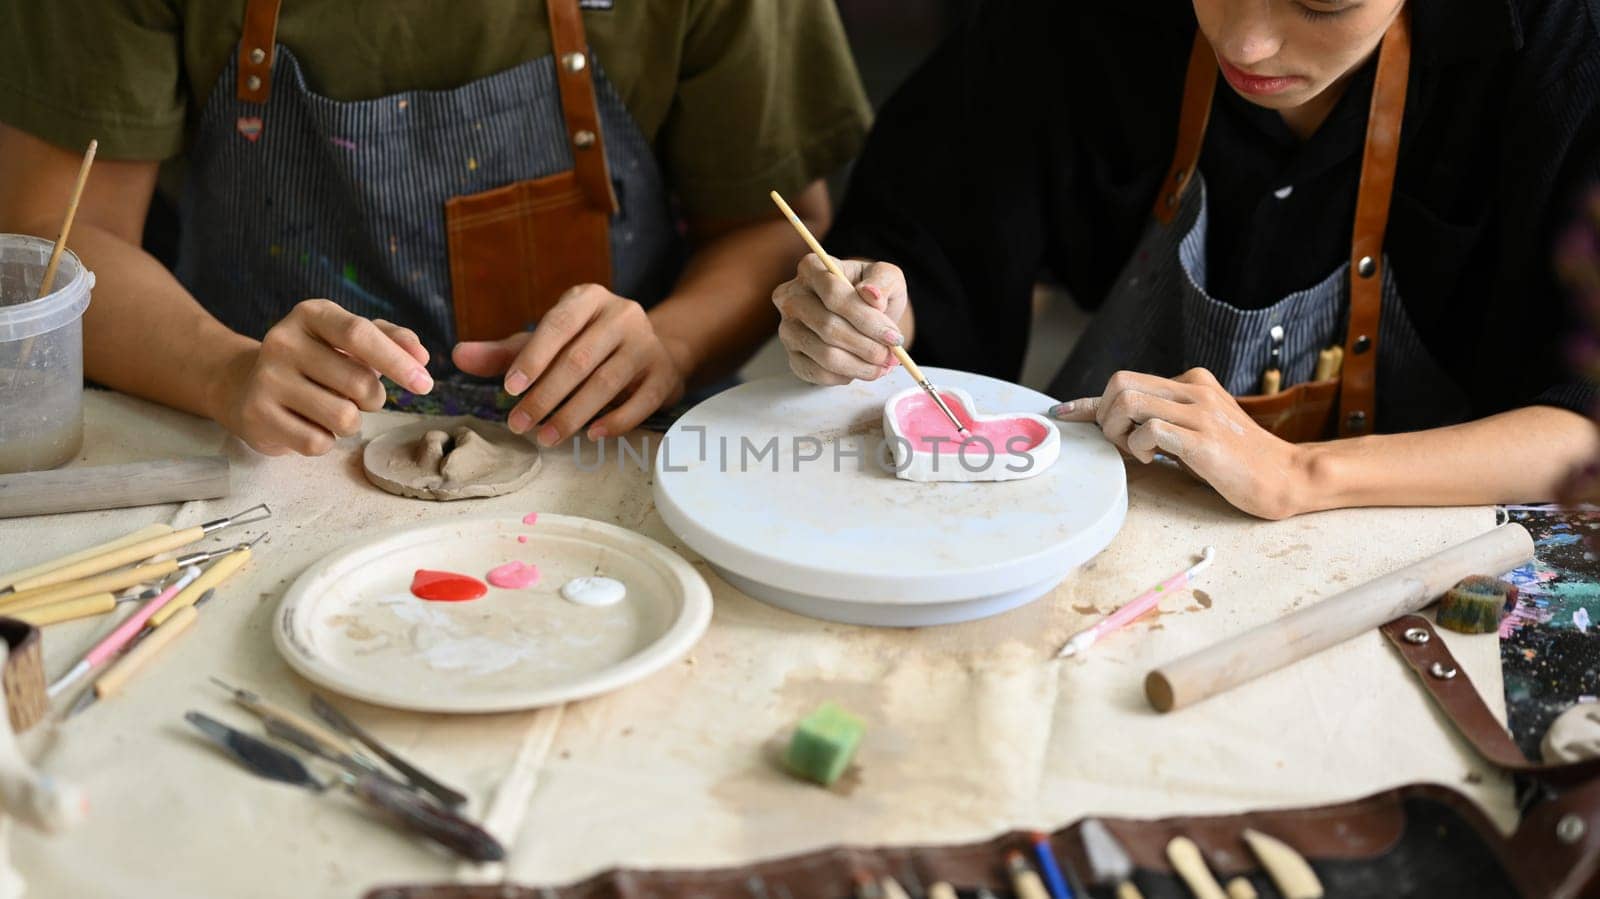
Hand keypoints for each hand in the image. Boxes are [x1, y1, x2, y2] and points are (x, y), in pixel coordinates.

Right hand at [211, 299, 432, 455]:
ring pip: (343, 418)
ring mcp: (267, 379)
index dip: (398, 361)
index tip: (425, 384)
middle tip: (360, 395)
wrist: (247, 384)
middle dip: (374, 398)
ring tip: (332, 408)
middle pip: (359, 383)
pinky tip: (308, 424)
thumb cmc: (317, 360)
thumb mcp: (350, 339)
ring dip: (351, 421)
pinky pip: (318, 443)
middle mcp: (283, 341)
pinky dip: (325, 440)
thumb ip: (392, 339)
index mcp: (311, 315)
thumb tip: (421, 357)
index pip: (360, 334)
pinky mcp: (257, 416)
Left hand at [452, 284, 686, 443]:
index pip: (557, 325)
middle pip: (579, 359)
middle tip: (519, 424)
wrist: (653, 349)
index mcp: (588, 299)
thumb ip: (505, 352)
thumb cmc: (588, 346)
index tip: (508, 390)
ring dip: (573, 414)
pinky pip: (640, 402)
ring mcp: (647, 344)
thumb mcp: (548, 343)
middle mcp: (622, 315)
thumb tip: (457, 356)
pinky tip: (591, 435)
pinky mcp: (664, 374)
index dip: (532, 358)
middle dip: (545, 396)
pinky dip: (615, 421)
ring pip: (607, 383)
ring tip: (546, 437)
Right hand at [771, 256, 907, 384]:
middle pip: (828, 327)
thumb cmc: (873, 294)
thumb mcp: (887, 277)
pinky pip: (818, 373)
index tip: (893, 336)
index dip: (866, 319)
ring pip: (825, 355)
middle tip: (892, 356)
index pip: (833, 294)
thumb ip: (883, 280)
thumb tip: (871, 294)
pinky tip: (864, 369)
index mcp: (811, 268)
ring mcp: (788, 329)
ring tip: (884, 365)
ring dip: (861, 365)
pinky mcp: (792, 357)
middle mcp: (791, 297)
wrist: (864, 318)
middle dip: (867, 346)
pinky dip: (847, 376)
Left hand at [1051, 368, 1310, 519]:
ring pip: (1130, 401)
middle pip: (1121, 382)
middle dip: (1104, 415)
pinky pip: (1151, 430)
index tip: (1064, 413)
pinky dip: (1139, 447)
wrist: (1285, 476)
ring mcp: (1201, 413)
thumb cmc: (1236, 460)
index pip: (1128, 380)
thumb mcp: (1196, 430)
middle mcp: (1195, 390)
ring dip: (1117, 430)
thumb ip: (1164, 420)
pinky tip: (1152, 460)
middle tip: (1119, 443)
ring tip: (1136, 451)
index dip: (1090, 400)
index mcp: (1193, 382)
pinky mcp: (1204, 440)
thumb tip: (1115, 426)